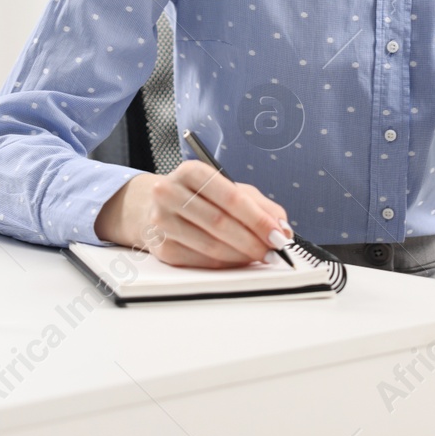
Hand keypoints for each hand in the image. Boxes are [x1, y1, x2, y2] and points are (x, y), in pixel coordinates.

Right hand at [93, 160, 290, 267]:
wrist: (151, 206)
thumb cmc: (197, 196)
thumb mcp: (228, 188)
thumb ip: (259, 205)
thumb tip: (282, 227)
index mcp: (190, 171)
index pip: (230, 196)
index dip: (257, 219)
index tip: (278, 234)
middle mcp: (169, 193)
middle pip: (219, 222)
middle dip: (253, 240)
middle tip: (274, 251)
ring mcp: (161, 221)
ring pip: (210, 245)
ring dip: (242, 255)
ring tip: (260, 256)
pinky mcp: (161, 247)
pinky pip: (200, 261)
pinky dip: (225, 264)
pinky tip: (238, 260)